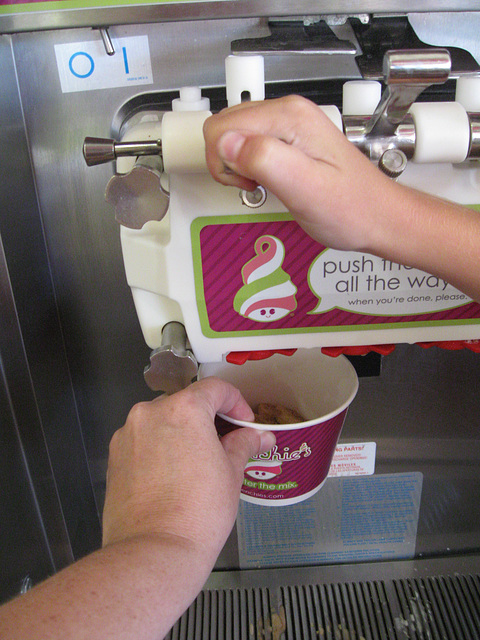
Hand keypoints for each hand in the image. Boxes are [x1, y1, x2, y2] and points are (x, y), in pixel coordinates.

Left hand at [102, 377, 274, 562]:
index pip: (216, 389)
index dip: (236, 403)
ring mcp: (128, 434)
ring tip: (199, 461)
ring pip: (162, 421)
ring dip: (182, 432)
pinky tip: (174, 474)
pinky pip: (143, 440)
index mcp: (184, 409)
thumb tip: (259, 436)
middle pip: (186, 403)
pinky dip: (160, 447)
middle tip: (226, 443)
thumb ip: (244, 444)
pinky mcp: (114, 456)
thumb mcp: (231, 473)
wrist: (154, 551)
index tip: (244, 423)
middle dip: (208, 419)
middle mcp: (151, 413)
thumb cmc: (196, 513)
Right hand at [203, 95, 398, 253]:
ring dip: (237, 165)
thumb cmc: (351, 208)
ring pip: (233, 136)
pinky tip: (265, 181)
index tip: (247, 183)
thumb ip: (265, 160)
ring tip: (261, 184)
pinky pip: (249, 146)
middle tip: (253, 185)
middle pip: (223, 127)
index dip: (225, 164)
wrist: (377, 216)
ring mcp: (289, 125)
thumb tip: (228, 144)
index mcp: (289, 117)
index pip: (222, 128)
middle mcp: (288, 113)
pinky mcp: (289, 140)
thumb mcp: (306, 188)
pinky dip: (248, 167)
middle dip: (227, 163)